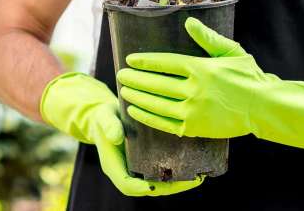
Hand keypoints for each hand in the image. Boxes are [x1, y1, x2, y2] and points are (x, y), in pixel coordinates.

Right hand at [39, 72, 204, 195]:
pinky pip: (162, 171)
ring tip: (199, 176)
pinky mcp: (147, 161)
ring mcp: (138, 168)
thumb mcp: (104, 117)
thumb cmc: (103, 116)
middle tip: (193, 181)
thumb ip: (109, 126)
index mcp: (114, 166)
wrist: (106, 114)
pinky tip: (193, 163)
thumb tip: (117, 137)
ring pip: (159, 182)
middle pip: (149, 188)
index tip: (155, 186)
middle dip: (171, 188)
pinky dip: (177, 171)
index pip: (127, 185)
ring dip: (179, 182)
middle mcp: (128, 171)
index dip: (141, 188)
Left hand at [116, 18, 303, 152]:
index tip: (131, 60)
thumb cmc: (248, 77)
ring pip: (156, 103)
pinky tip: (135, 110)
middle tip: (120, 75)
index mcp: (201, 68)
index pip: (165, 62)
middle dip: (135, 79)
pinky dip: (147, 117)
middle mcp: (194, 90)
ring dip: (137, 96)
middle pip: (156, 83)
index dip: (146, 61)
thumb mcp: (231, 52)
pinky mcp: (193, 128)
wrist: (263, 108)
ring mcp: (192, 111)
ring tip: (124, 91)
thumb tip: (188, 22)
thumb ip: (207, 38)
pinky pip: (164, 123)